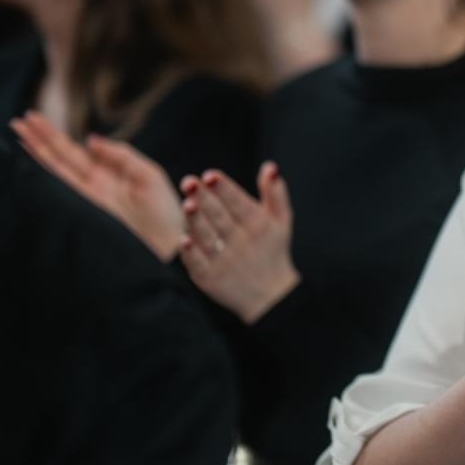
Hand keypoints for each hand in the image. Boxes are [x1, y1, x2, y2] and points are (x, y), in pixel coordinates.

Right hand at [11, 111, 182, 259]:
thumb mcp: (148, 176)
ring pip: (54, 171)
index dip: (54, 135)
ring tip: (17, 133)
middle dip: (38, 140)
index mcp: (106, 176)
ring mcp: (85, 200)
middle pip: (59, 158)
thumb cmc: (166, 215)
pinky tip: (29, 163)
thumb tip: (90, 139)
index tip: (34, 118)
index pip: (73, 152)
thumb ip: (121, 155)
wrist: (172, 248)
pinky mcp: (84, 213)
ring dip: (35, 152)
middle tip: (16, 121)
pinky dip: (44, 176)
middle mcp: (90, 187)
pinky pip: (60, 191)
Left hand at [180, 163, 301, 323]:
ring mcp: (225, 262)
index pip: (239, 203)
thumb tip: (269, 167)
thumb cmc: (272, 251)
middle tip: (189, 182)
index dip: (224, 188)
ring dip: (196, 221)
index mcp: (259, 226)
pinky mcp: (210, 279)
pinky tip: (183, 239)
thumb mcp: (281, 221)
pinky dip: (191, 252)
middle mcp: (243, 243)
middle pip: (220, 217)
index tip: (210, 175)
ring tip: (187, 203)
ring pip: (207, 237)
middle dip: (205, 198)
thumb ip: (275, 193)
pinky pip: (198, 263)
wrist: (270, 297)